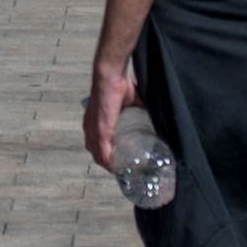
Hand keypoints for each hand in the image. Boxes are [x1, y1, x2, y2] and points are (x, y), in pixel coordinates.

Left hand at [85, 56, 137, 171]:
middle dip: (107, 162)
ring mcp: (94, 128)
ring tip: (120, 172)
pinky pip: (102, 149)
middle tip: (121, 169)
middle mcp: (90, 126)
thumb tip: (156, 113)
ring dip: (108, 164)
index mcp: (95, 120)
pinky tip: (115, 168)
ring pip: (97, 153)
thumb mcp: (132, 101)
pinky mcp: (100, 128)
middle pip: (94, 151)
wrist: (112, 75)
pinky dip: (108, 160)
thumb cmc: (120, 84)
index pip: (96, 142)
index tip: (117, 161)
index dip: (105, 153)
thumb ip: (139, 108)